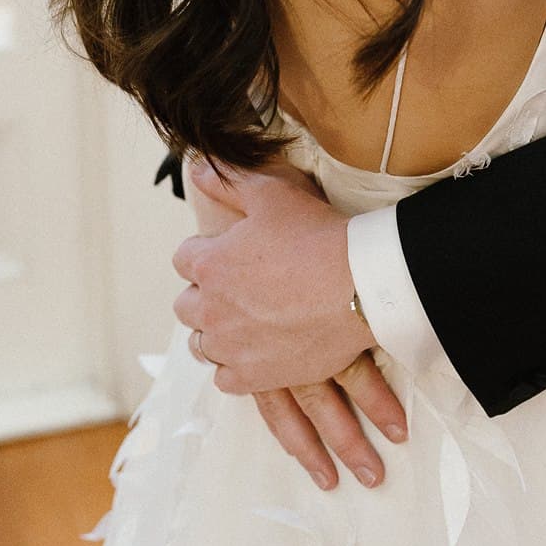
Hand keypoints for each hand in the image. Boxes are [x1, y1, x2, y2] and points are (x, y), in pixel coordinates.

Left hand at [172, 156, 405, 468]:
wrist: (361, 286)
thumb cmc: (317, 235)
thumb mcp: (271, 193)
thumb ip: (226, 180)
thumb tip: (195, 168)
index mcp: (208, 263)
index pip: (184, 258)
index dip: (208, 252)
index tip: (233, 252)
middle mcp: (210, 308)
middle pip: (186, 304)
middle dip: (206, 293)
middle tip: (242, 286)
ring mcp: (230, 347)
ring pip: (202, 343)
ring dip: (218, 330)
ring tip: (249, 319)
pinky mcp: (254, 377)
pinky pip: (224, 378)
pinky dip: (235, 365)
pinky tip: (256, 350)